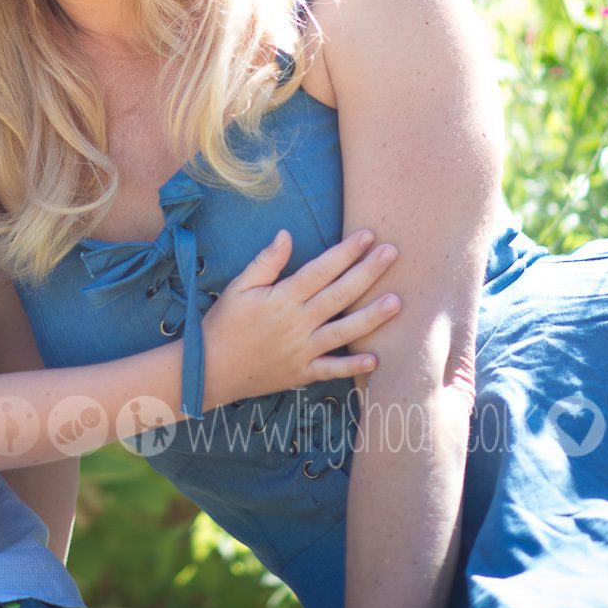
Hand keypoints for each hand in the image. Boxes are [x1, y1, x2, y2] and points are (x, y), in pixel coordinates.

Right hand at [200, 228, 399, 407]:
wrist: (209, 369)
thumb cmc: (223, 323)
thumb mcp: (238, 287)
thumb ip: (266, 262)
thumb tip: (287, 235)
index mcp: (282, 298)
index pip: (321, 270)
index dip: (346, 252)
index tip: (367, 235)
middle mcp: (297, 323)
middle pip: (340, 295)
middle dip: (368, 272)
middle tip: (393, 253)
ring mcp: (302, 350)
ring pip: (344, 331)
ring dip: (372, 317)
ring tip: (397, 302)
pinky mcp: (302, 373)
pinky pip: (332, 370)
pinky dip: (353, 366)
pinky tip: (376, 359)